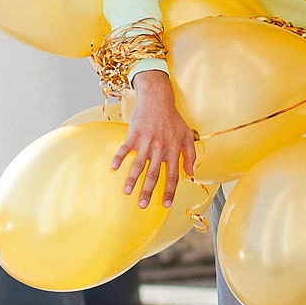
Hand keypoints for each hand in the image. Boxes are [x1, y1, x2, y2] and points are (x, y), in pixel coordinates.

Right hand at [110, 69, 196, 209]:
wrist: (157, 100)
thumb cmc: (173, 119)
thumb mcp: (187, 135)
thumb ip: (190, 155)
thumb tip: (191, 173)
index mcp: (172, 150)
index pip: (173, 175)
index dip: (170, 191)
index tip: (166, 204)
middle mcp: (159, 148)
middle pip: (153, 174)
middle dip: (147, 191)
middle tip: (142, 205)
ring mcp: (146, 142)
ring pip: (138, 164)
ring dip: (132, 179)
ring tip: (126, 192)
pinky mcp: (134, 135)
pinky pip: (125, 149)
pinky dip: (118, 158)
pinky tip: (114, 168)